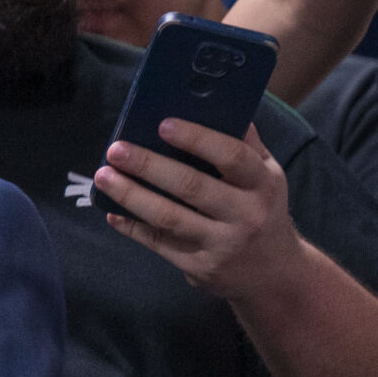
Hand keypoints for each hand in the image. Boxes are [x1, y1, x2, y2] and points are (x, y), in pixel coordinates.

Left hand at [98, 121, 313, 307]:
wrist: (275, 274)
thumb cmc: (262, 208)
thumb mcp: (267, 176)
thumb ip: (243, 143)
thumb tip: (210, 102)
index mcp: (262, 183)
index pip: (232, 156)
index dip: (197, 139)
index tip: (163, 124)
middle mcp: (246, 215)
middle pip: (191, 187)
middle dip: (148, 166)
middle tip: (115, 149)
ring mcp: (222, 244)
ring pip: (169, 218)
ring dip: (130, 195)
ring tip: (102, 175)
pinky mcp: (200, 267)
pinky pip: (158, 244)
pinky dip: (131, 227)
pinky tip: (111, 211)